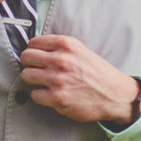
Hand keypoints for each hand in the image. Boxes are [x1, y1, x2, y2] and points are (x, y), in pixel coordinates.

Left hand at [20, 35, 139, 124]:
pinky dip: (40, 95)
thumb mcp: (80, 50)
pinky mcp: (57, 98)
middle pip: (26, 57)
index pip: (34, 42)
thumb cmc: (98, 73)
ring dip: (32, 79)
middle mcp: (61, 59)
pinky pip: (34, 95)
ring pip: (27, 75)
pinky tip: (49, 94)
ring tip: (41, 81)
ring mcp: (58, 79)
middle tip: (35, 68)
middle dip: (29, 63)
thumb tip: (37, 49)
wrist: (114, 95)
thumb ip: (60, 47)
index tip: (34, 55)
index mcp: (66, 44)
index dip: (33, 49)